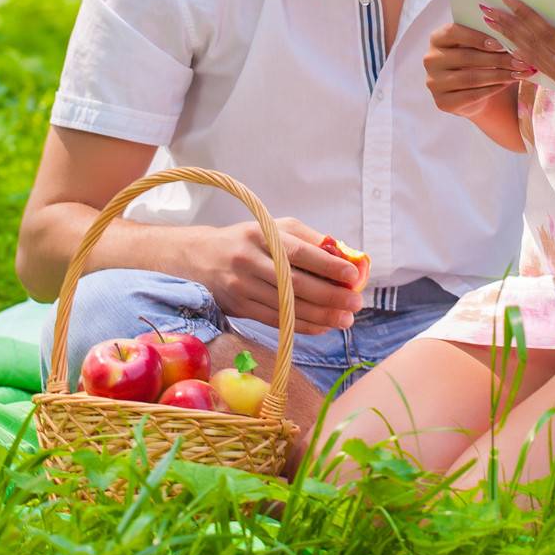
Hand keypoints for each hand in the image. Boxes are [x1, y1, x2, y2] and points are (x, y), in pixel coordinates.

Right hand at [197, 216, 365, 336]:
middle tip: (356, 303)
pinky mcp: (239, 308)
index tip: (353, 276)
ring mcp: (242, 287)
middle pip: (295, 284)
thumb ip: (310, 240)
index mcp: (261, 235)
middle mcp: (249, 260)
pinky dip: (302, 326)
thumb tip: (346, 257)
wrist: (198, 258)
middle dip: (330, 296)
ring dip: (321, 315)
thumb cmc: (246, 240)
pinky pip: (276, 321)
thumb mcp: (274, 228)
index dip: (328, 265)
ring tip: (346, 319)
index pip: (299, 252)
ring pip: (287, 306)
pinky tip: (323, 326)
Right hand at [424, 20, 532, 120]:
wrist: (472, 91)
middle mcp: (430, 60)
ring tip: (518, 73)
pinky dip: (492, 89)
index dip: (476, 37)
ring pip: (470, 78)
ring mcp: (434, 83)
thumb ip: (487, 38)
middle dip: (496, 59)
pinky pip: (471, 95)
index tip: (500, 43)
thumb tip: (510, 35)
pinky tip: (507, 84)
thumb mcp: (479, 46)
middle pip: (465, 57)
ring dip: (498, 75)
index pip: (452, 32)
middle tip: (520, 61)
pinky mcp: (442, 102)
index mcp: (436, 39)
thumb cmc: (478, 60)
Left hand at [480, 0, 554, 135]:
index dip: (525, 17)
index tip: (507, 0)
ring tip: (493, 27)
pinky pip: (545, 71)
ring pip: (535, 60)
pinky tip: (517, 52)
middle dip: (509, 27)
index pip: (546, 36)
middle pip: (533, 48)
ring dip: (513, 41)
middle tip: (487, 9)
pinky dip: (527, 58)